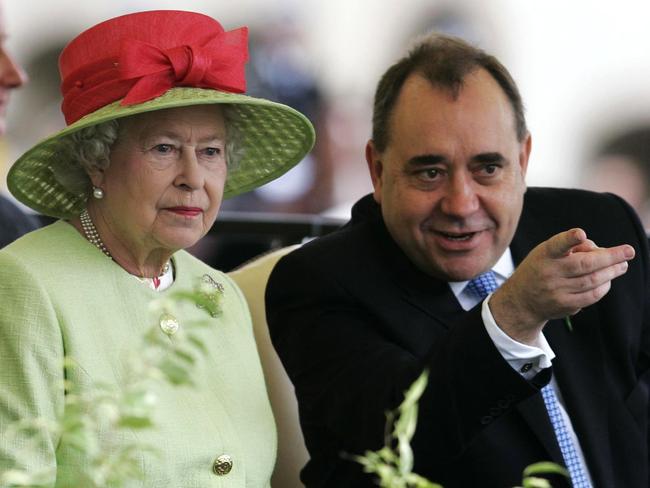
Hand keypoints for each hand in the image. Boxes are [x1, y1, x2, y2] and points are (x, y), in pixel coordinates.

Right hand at [489, 228, 633, 343]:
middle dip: (609, 257)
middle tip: (629, 251)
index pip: (556, 245)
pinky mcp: (564, 305)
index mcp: (544, 255)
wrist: (521, 300)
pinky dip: (603, 287)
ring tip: (622, 265)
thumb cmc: (540, 268)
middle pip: (584, 264)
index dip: (569, 239)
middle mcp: (549, 273)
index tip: (581, 234)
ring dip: (611, 272)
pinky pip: (590, 296)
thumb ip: (571, 247)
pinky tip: (608, 280)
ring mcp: (556, 291)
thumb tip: (601, 251)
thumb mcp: (547, 252)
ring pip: (591, 280)